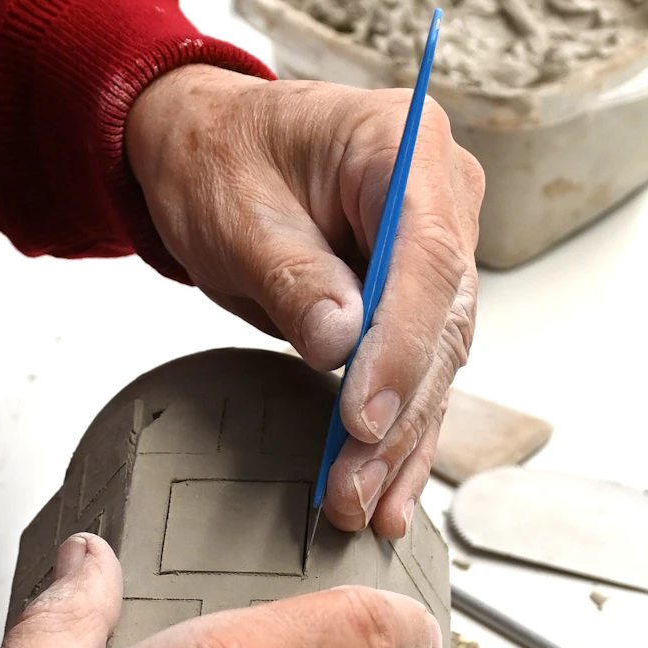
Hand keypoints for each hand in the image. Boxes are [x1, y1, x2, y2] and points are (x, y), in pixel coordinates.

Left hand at [125, 66, 483, 535]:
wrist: (205, 148)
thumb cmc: (218, 158)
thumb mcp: (236, 213)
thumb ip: (293, 276)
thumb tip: (340, 344)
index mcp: (404, 143)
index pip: (428, 256)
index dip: (401, 346)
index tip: (365, 417)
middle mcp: (440, 196)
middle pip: (441, 318)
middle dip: (398, 412)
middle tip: (354, 481)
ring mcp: (437, 250)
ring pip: (436, 360)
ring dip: (400, 440)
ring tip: (362, 504)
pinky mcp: (417, 298)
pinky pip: (417, 371)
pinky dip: (398, 435)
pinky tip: (387, 494)